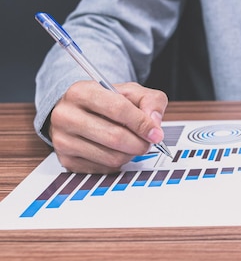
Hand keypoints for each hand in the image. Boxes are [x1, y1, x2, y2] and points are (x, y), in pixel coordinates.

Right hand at [48, 81, 168, 172]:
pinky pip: (105, 169)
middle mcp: (66, 116)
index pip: (118, 109)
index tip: (157, 134)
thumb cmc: (107, 101)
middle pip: (115, 137)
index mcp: (81, 92)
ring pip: (112, 157)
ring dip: (131, 154)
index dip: (142, 123)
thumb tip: (154, 123)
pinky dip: (118, 162)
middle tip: (148, 142)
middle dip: (140, 143)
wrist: (79, 111)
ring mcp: (63, 140)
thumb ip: (151, 101)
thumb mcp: (131, 92)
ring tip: (132, 144)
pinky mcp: (66, 160)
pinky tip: (115, 150)